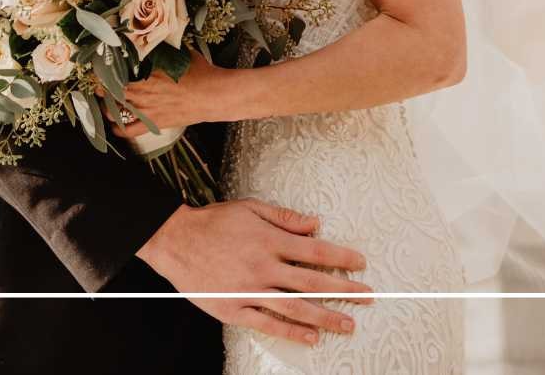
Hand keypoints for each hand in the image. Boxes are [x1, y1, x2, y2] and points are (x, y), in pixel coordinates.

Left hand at [105, 55, 232, 136]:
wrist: (215, 96)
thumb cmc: (202, 73)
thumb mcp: (183, 54)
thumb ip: (168, 49)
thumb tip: (160, 40)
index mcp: (149, 73)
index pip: (117, 72)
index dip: (104, 71)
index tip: (99, 67)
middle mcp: (144, 92)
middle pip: (112, 91)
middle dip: (101, 87)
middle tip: (98, 83)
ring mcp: (148, 110)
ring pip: (115, 110)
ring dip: (105, 105)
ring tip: (104, 100)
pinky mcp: (154, 123)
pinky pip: (129, 130)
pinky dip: (118, 128)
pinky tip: (114, 123)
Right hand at [137, 198, 373, 346]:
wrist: (176, 241)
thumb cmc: (214, 222)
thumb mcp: (251, 208)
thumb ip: (285, 218)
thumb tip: (316, 224)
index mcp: (270, 240)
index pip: (315, 251)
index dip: (341, 257)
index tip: (360, 263)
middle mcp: (264, 267)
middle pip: (312, 282)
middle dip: (344, 290)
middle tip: (368, 297)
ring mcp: (249, 291)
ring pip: (295, 308)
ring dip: (325, 317)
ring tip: (348, 324)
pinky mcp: (234, 309)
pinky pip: (267, 323)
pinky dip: (291, 332)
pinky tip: (311, 337)